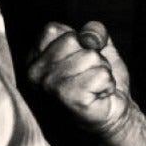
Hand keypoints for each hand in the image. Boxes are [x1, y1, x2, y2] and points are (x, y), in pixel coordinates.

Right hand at [28, 21, 132, 136]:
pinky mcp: (68, 97)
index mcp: (33, 59)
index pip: (53, 29)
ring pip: (90, 56)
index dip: (76, 39)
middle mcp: (34, 73)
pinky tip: (97, 96)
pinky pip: (100, 74)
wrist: (111, 117)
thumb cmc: (99, 82)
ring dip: (101, 71)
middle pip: (72, 40)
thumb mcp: (96, 47)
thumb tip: (90, 36)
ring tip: (93, 87)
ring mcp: (49, 86)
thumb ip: (92, 31)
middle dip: (91, 55)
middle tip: (88, 76)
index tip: (79, 60)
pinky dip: (107, 84)